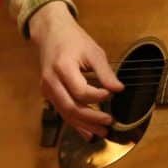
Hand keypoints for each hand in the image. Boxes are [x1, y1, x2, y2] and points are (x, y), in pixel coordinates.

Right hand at [28, 1, 123, 141]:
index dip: (98, 97)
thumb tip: (119, 90)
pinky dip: (75, 124)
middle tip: (109, 122)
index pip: (81, 91)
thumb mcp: (93, 51)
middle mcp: (51, 81)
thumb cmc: (73, 40)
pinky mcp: (48, 94)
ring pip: (65, 113)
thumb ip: (105, 72)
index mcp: (63, 67)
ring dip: (84, 125)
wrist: (50, 33)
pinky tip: (87, 134)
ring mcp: (47, 89)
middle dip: (91, 118)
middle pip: (71, 107)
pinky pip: (62, 112)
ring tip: (102, 132)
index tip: (111, 94)